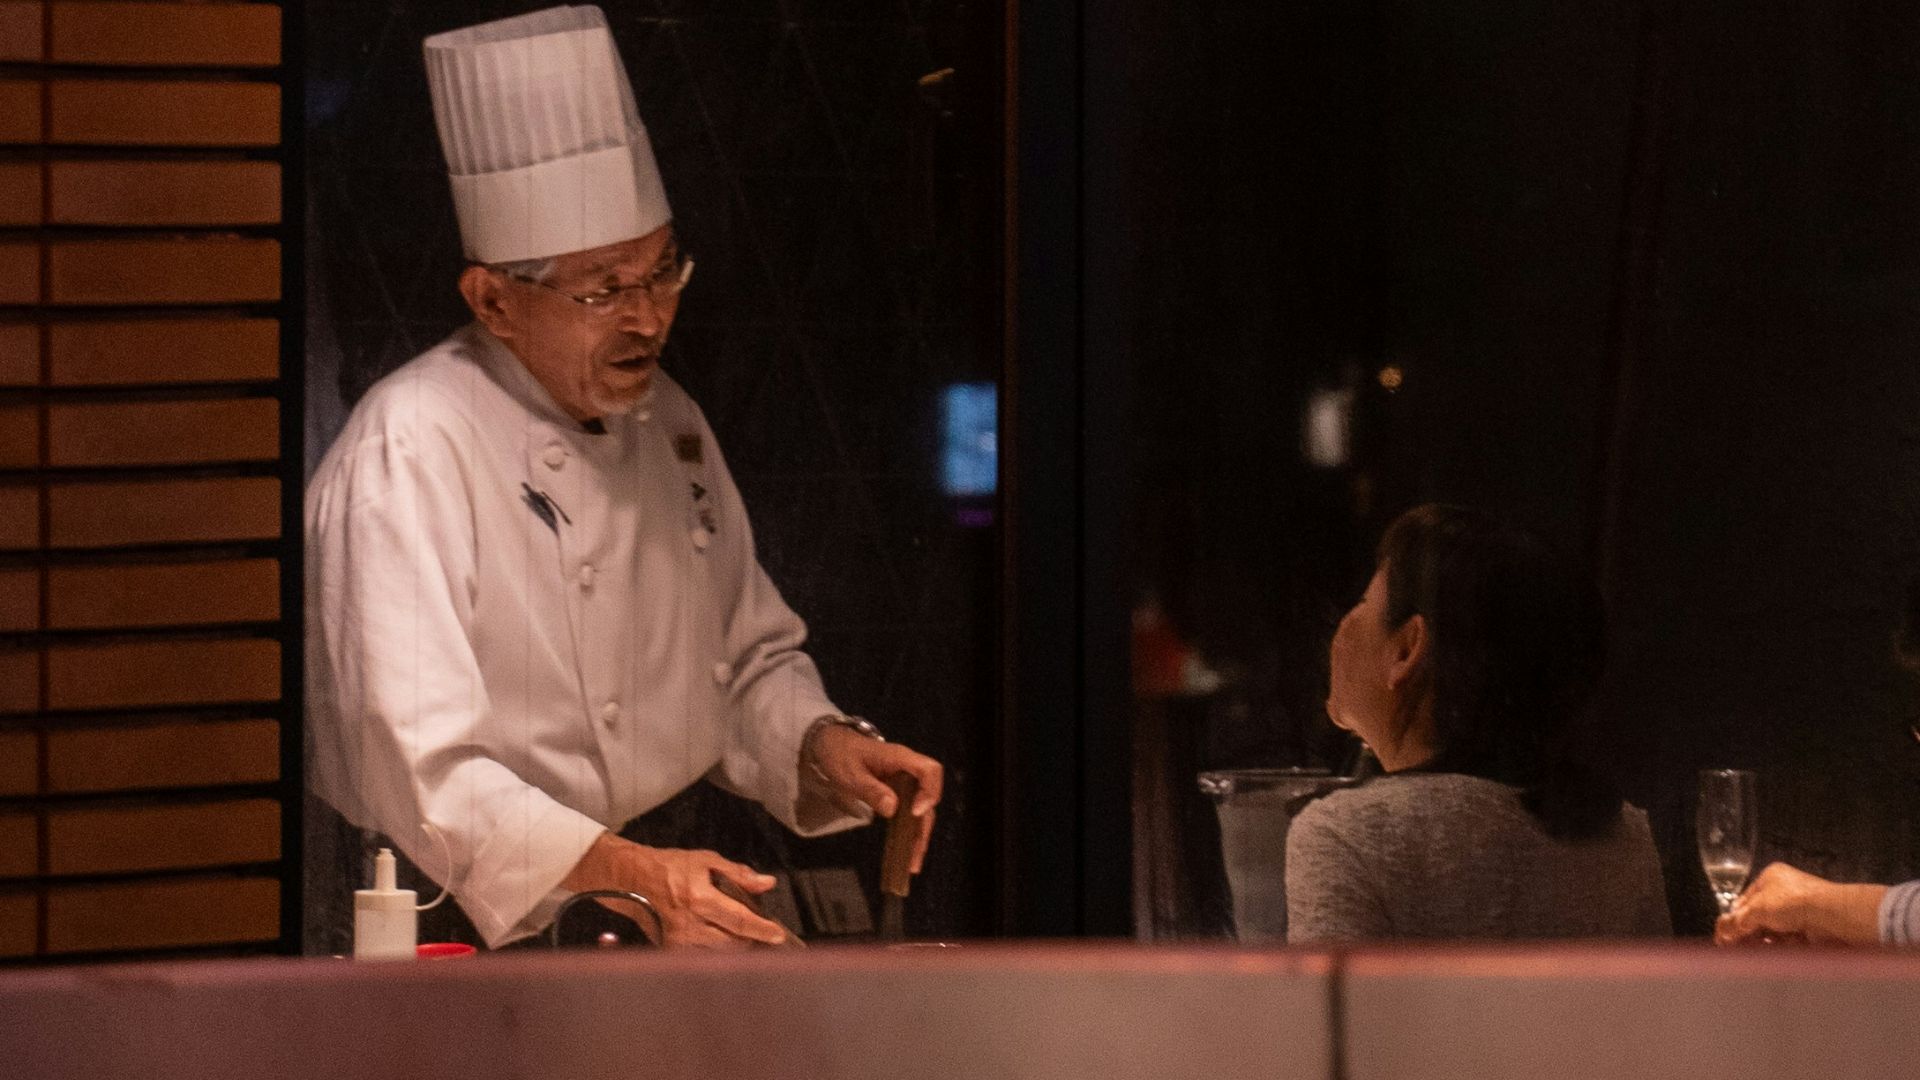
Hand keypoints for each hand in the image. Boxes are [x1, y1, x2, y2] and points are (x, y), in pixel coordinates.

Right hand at [561, 832, 788, 947]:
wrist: (631, 880)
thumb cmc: (669, 868)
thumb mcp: (706, 860)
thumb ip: (739, 874)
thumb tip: (767, 883)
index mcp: (699, 898)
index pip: (739, 920)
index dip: (762, 929)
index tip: (779, 936)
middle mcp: (688, 924)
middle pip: (733, 943)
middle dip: (750, 938)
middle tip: (758, 927)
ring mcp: (677, 941)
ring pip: (719, 954)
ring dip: (734, 945)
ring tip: (736, 930)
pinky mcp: (670, 950)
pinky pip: (702, 957)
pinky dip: (715, 950)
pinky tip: (718, 937)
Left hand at [805, 724, 943, 872]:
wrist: (828, 744)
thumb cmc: (839, 753)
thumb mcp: (849, 772)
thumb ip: (870, 789)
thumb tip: (892, 809)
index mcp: (900, 758)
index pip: (930, 770)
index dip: (929, 791)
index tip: (915, 812)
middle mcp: (907, 772)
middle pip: (928, 798)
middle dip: (924, 827)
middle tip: (915, 855)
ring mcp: (902, 784)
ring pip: (919, 811)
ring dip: (917, 836)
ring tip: (912, 865)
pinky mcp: (895, 794)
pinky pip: (906, 814)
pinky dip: (906, 834)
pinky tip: (904, 854)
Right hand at [1714, 861, 1885, 946]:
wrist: (1829, 915)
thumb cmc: (1792, 902)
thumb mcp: (1756, 910)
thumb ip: (1736, 922)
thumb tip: (1722, 933)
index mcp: (1771, 877)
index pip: (1745, 899)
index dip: (1734, 917)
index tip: (1726, 934)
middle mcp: (1786, 891)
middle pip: (1760, 915)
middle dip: (1749, 931)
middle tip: (1736, 945)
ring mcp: (1800, 909)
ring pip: (1774, 928)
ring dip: (1764, 940)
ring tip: (1755, 950)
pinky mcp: (1812, 927)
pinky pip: (1790, 938)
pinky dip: (1781, 945)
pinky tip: (1774, 951)